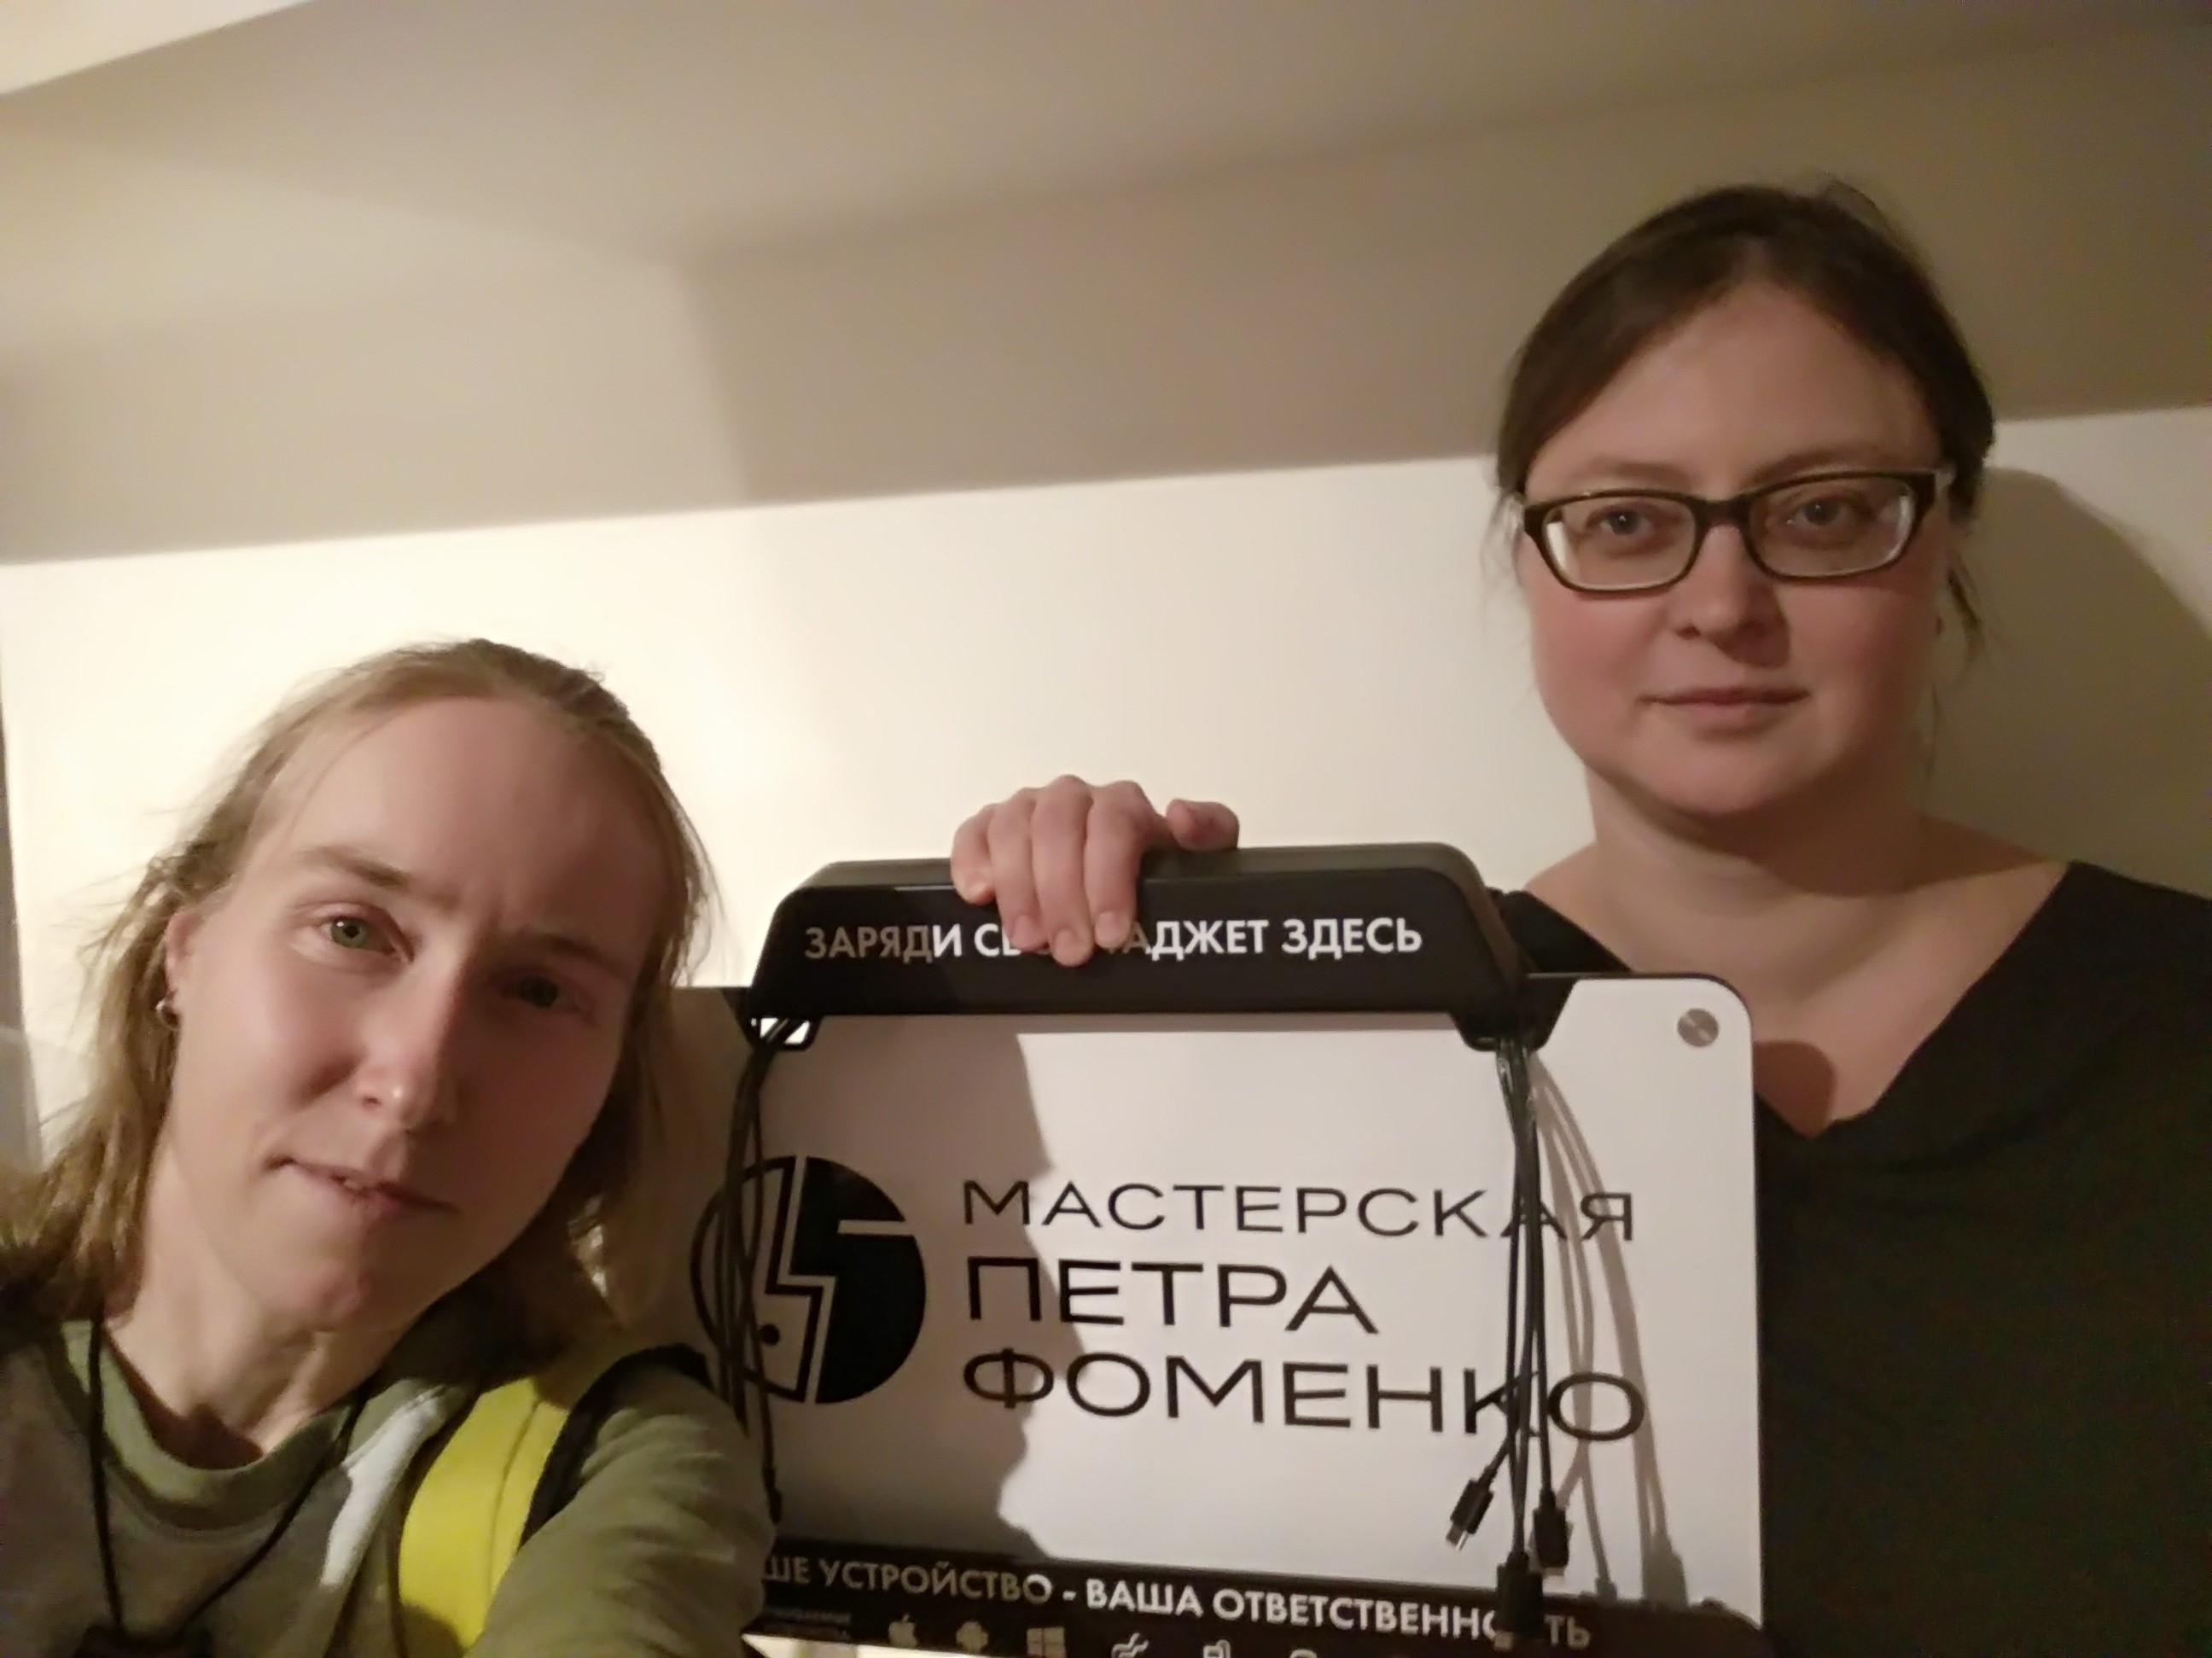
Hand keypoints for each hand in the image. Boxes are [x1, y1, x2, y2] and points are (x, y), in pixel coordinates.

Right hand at [950, 778, 1240, 965]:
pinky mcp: (994, 829)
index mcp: (1124, 806)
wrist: (1122, 886)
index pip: (1114, 824)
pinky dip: (971, 859)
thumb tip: (1181, 815)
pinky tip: (979, 896)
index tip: (1110, 934)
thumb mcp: (1198, 861)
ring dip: (1017, 885)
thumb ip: (1209, 833)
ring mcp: (1031, 811)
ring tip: (1027, 940)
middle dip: (1061, 892)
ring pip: (1013, 825)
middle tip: (1068, 951)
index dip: (1108, 878)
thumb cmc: (1156, 877)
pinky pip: (975, 830)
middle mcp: (1075, 799)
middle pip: (1058, 826)